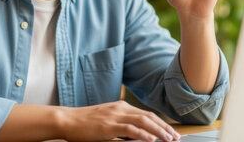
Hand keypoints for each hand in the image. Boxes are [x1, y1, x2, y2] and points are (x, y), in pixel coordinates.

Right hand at [60, 100, 179, 141]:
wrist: (68, 120)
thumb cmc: (85, 123)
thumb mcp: (107, 121)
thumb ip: (123, 126)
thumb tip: (138, 135)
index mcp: (121, 106)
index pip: (146, 114)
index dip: (161, 123)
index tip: (171, 132)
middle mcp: (120, 108)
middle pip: (148, 116)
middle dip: (164, 127)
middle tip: (175, 137)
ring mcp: (115, 115)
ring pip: (143, 121)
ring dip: (158, 131)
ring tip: (169, 139)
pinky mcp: (109, 125)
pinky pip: (130, 129)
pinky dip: (143, 134)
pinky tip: (151, 139)